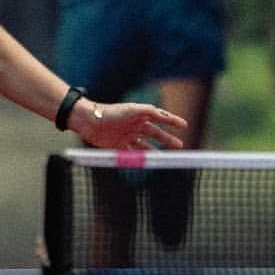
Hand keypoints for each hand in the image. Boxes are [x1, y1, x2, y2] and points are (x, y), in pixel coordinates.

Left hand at [70, 98, 187, 149]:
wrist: (89, 122)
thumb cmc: (110, 113)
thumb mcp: (132, 110)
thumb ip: (148, 112)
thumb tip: (163, 115)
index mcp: (138, 114)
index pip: (159, 117)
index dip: (172, 121)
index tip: (185, 125)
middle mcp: (134, 125)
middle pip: (155, 133)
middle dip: (167, 139)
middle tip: (180, 145)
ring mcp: (126, 135)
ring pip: (145, 145)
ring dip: (156, 151)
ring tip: (166, 158)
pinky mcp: (118, 145)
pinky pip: (133, 153)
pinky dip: (141, 158)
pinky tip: (148, 163)